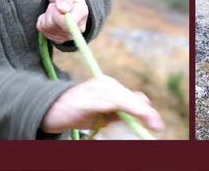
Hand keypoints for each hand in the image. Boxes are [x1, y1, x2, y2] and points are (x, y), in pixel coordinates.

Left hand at [36, 0, 88, 44]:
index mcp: (82, 12)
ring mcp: (67, 36)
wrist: (65, 2)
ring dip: (46, 16)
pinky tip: (50, 17)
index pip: (68, 21)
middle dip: (50, 12)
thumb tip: (63, 9)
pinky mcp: (57, 39)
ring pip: (47, 27)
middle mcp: (77, 28)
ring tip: (54, 10)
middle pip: (54, 25)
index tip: (55, 5)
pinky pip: (42, 30)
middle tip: (55, 4)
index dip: (57, 14)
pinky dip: (42, 21)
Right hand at [41, 75, 163, 133]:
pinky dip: (118, 107)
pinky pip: (105, 102)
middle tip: (157, 125)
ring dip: (135, 109)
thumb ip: (120, 111)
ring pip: (120, 99)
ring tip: (147, 119)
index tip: (156, 124)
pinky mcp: (86, 98)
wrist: (52, 109)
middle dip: (143, 112)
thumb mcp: (102, 114)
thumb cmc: (79, 112)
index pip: (132, 97)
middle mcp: (104, 84)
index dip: (145, 110)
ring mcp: (95, 89)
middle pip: (129, 98)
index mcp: (109, 86)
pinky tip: (128, 112)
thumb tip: (143, 108)